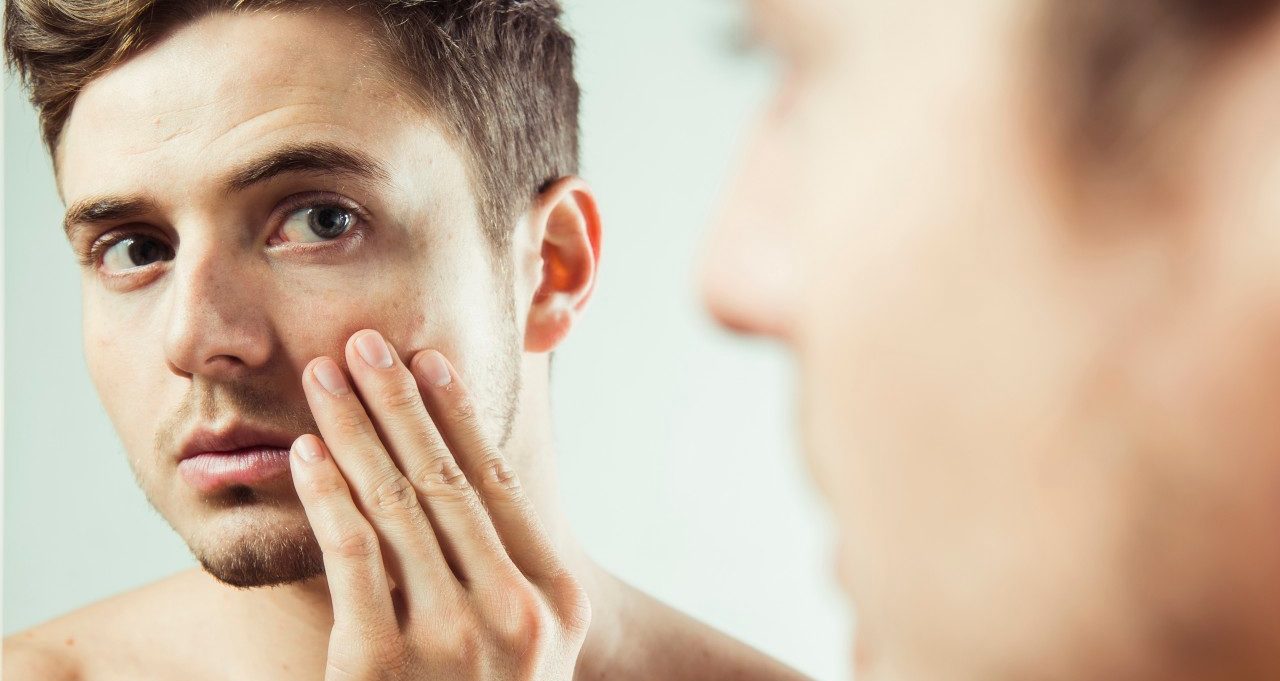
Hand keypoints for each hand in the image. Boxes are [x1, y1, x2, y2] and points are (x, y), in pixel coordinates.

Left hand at [288, 330, 589, 680]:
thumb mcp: (524, 644)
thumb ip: (508, 568)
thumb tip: (474, 470)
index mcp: (556, 603)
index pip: (499, 485)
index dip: (458, 414)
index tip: (425, 358)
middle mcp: (514, 617)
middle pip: (447, 481)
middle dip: (398, 402)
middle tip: (362, 344)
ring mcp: (450, 645)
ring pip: (398, 506)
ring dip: (356, 430)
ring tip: (324, 378)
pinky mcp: (379, 668)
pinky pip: (353, 559)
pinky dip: (328, 496)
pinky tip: (308, 453)